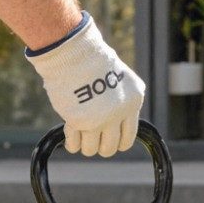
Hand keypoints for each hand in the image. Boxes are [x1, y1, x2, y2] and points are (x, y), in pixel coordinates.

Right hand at [27, 14, 144, 157]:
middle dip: (100, 145)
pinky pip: (75, 144)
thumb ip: (120, 101)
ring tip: (79, 132)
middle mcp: (119, 113)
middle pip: (110, 148)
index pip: (128, 138)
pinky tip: (70, 135)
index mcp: (133, 102)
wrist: (76, 53)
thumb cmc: (93, 63)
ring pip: (92, 149)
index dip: (116, 142)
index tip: (107, 137)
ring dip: (85, 144)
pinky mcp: (80, 121)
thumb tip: (113, 126)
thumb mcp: (119, 79)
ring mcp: (100, 119)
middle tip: (91, 135)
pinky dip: (72, 143)